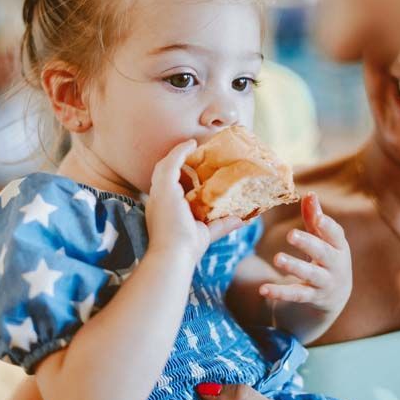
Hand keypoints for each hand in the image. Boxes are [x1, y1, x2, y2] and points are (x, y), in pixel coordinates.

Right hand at [145, 139, 241, 263]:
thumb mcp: (206, 233)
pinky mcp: (164, 188)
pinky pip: (171, 162)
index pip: (168, 187)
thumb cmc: (186, 249)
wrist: (174, 256)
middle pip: (163, 173)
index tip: (191, 170)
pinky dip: (180, 152)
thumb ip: (221, 224)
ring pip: (165, 165)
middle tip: (192, 153)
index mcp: (163, 209)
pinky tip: (191, 143)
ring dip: (177, 153)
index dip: (177, 176)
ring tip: (192, 145)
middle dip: (175, 161)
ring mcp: (159, 193)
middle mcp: (157, 199)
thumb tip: (242, 219)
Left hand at [260, 192, 351, 316]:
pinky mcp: (312, 298)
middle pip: (323, 253)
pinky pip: (295, 295)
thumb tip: (310, 194)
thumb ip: (315, 219)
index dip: (327, 226)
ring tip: (278, 258)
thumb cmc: (326, 258)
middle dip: (308, 243)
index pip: (336, 235)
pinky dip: (279, 293)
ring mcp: (325, 283)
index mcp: (339, 247)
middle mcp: (335, 265)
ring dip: (294, 266)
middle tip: (291, 234)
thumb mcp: (324, 240)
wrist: (335, 295)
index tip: (318, 218)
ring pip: (311, 275)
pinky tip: (264, 289)